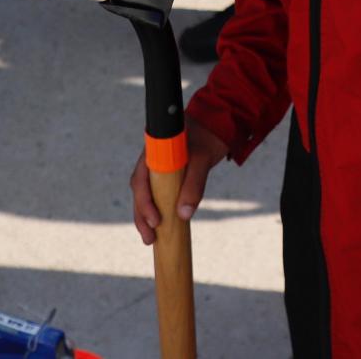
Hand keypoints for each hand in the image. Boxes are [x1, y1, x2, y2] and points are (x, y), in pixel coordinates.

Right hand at [130, 120, 229, 245]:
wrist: (219, 121)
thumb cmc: (209, 136)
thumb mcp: (203, 160)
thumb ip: (194, 185)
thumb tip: (183, 215)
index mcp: (154, 151)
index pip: (141, 180)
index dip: (144, 202)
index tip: (155, 220)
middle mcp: (152, 159)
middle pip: (140, 191)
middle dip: (142, 216)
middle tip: (149, 238)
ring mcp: (159, 166)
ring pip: (147, 194)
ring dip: (146, 216)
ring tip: (151, 239)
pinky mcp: (169, 173)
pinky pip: (158, 192)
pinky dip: (158, 209)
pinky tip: (160, 225)